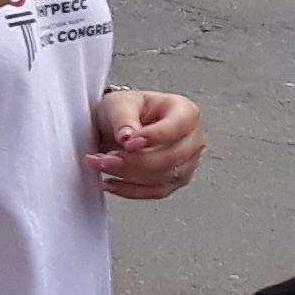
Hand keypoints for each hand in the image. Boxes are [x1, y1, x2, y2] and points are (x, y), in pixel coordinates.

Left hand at [89, 85, 205, 198]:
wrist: (121, 125)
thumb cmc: (127, 108)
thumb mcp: (119, 103)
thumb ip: (123, 119)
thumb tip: (127, 137)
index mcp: (185, 111)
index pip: (177, 127)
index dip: (153, 137)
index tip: (126, 142)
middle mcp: (192, 138)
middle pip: (171, 157)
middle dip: (133, 161)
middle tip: (104, 158)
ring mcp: (187, 162)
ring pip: (163, 177)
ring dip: (128, 175)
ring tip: (101, 165)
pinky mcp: (175, 180)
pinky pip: (156, 191)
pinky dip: (130, 190)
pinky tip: (110, 182)